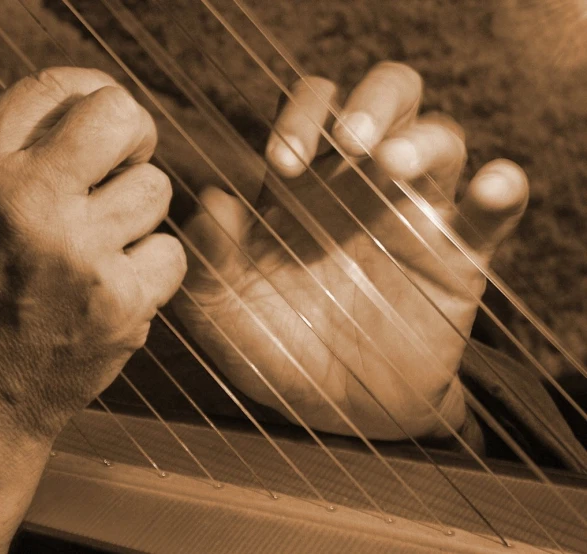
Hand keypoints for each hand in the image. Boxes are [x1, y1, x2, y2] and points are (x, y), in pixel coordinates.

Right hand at [0, 67, 184, 551]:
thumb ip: (0, 155)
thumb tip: (79, 110)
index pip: (57, 88)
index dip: (94, 94)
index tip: (106, 117)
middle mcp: (24, 201)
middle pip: (120, 117)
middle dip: (133, 134)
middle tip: (126, 161)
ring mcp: (76, 253)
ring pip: (156, 188)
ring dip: (137, 214)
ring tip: (101, 247)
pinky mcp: (119, 303)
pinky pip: (170, 253)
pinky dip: (150, 271)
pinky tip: (115, 289)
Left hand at [173, 62, 527, 439]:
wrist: (336, 410)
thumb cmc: (276, 350)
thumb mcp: (224, 315)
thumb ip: (209, 261)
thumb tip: (211, 200)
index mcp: (306, 186)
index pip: (314, 111)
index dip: (301, 116)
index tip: (283, 162)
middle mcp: (363, 185)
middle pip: (388, 98)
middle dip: (371, 104)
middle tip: (349, 142)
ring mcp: (415, 216)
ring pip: (442, 138)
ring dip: (422, 141)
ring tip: (392, 167)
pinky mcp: (461, 257)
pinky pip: (495, 210)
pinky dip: (503, 190)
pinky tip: (493, 189)